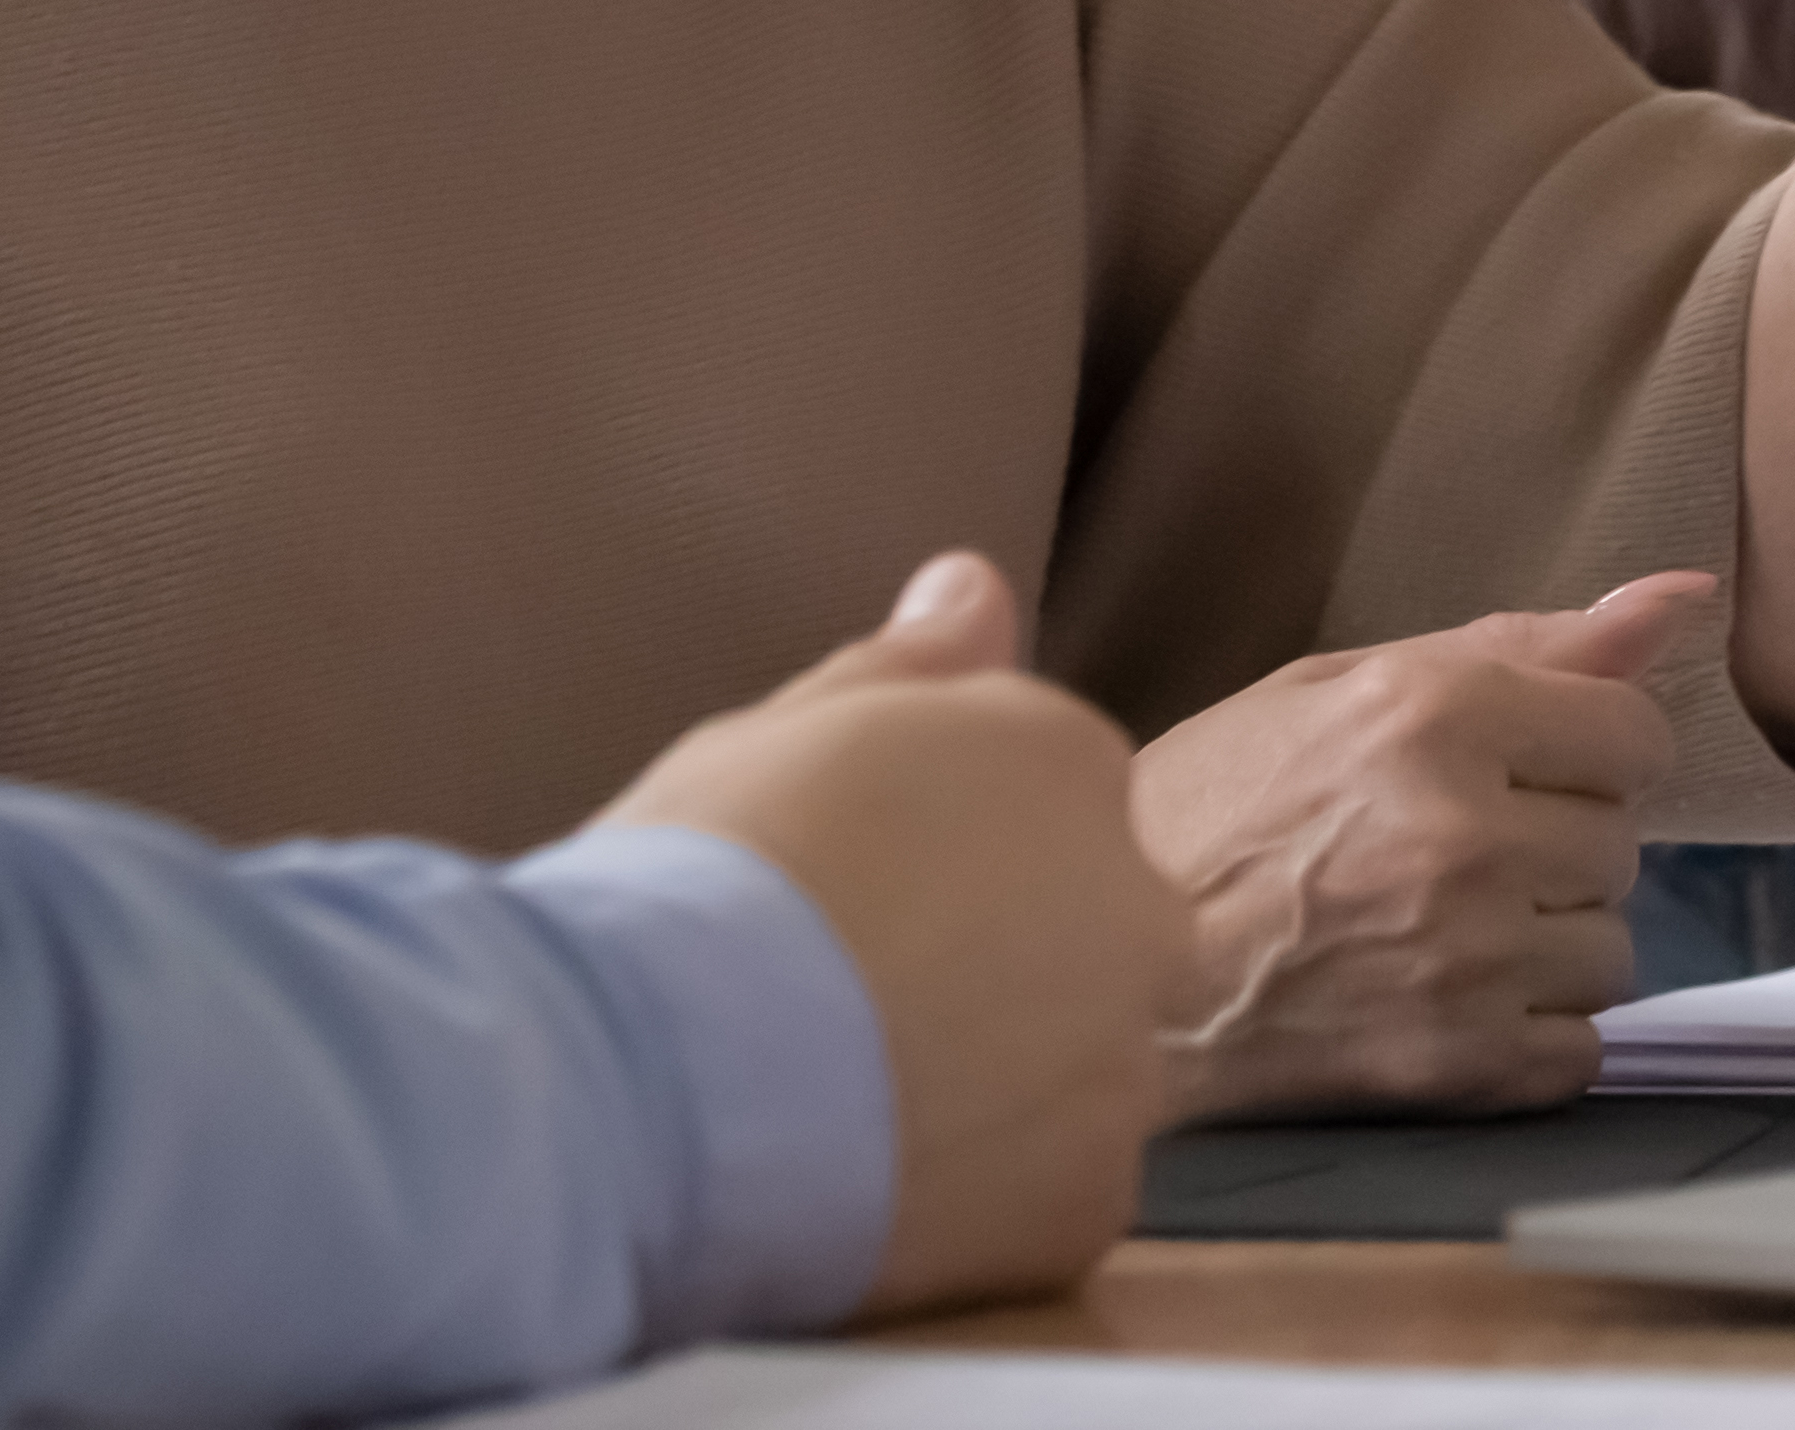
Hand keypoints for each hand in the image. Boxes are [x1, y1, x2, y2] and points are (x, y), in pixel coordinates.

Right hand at [602, 551, 1193, 1315]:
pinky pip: (1050, 1194)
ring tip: (858, 1107)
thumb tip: (976, 586)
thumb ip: (913, 664)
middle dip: (1010, 964)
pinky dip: (984, 1192)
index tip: (856, 889)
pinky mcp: (1085, 1209)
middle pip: (1093, 934)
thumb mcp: (789, 727)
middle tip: (861, 1004)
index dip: (946, 848)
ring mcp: (1121, 1070)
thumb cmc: (707, 872)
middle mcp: (1135, 909)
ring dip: (1006, 1085)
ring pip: (1083, 1073)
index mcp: (1068, 765)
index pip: (1050, 795)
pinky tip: (877, 1184)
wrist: (659, 1076)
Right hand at [1132, 573, 1702, 1117]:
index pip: (1634, 731)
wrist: (1104, 976)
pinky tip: (1441, 1001)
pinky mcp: (1464, 1065)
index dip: (1579, 750)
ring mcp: (1471, 959)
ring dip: (1545, 942)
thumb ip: (1519, 643)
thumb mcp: (1336, 688)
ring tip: (1439, 932)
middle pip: (1621, 841)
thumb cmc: (1208, 813)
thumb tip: (1682, 596)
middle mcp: (1466, 833)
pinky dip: (1526, 1030)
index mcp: (1431, 715)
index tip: (1513, 770)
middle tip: (1442, 854)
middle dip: (1550, 844)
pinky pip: (1582, 1046)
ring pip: (1612, 947)